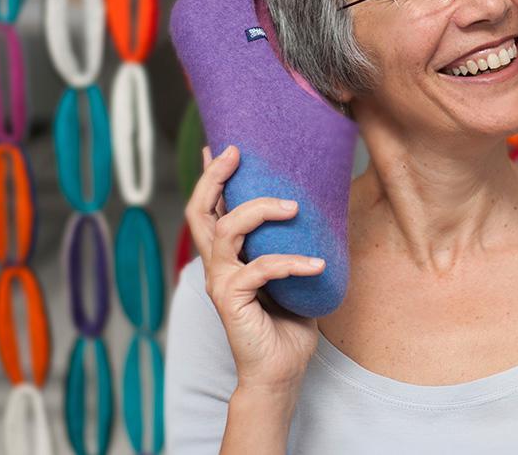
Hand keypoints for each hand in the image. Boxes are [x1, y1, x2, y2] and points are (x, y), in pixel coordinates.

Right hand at [186, 145, 324, 390]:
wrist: (281, 370)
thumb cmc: (288, 321)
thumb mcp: (292, 272)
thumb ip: (292, 243)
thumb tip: (317, 208)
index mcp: (228, 255)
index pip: (210, 209)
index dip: (212, 177)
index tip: (224, 146)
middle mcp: (217, 264)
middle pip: (200, 211)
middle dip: (215, 177)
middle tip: (237, 153)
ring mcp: (222, 282)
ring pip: (227, 230)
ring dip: (260, 211)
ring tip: (293, 206)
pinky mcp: (232, 300)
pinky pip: (261, 268)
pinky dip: (291, 262)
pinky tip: (317, 264)